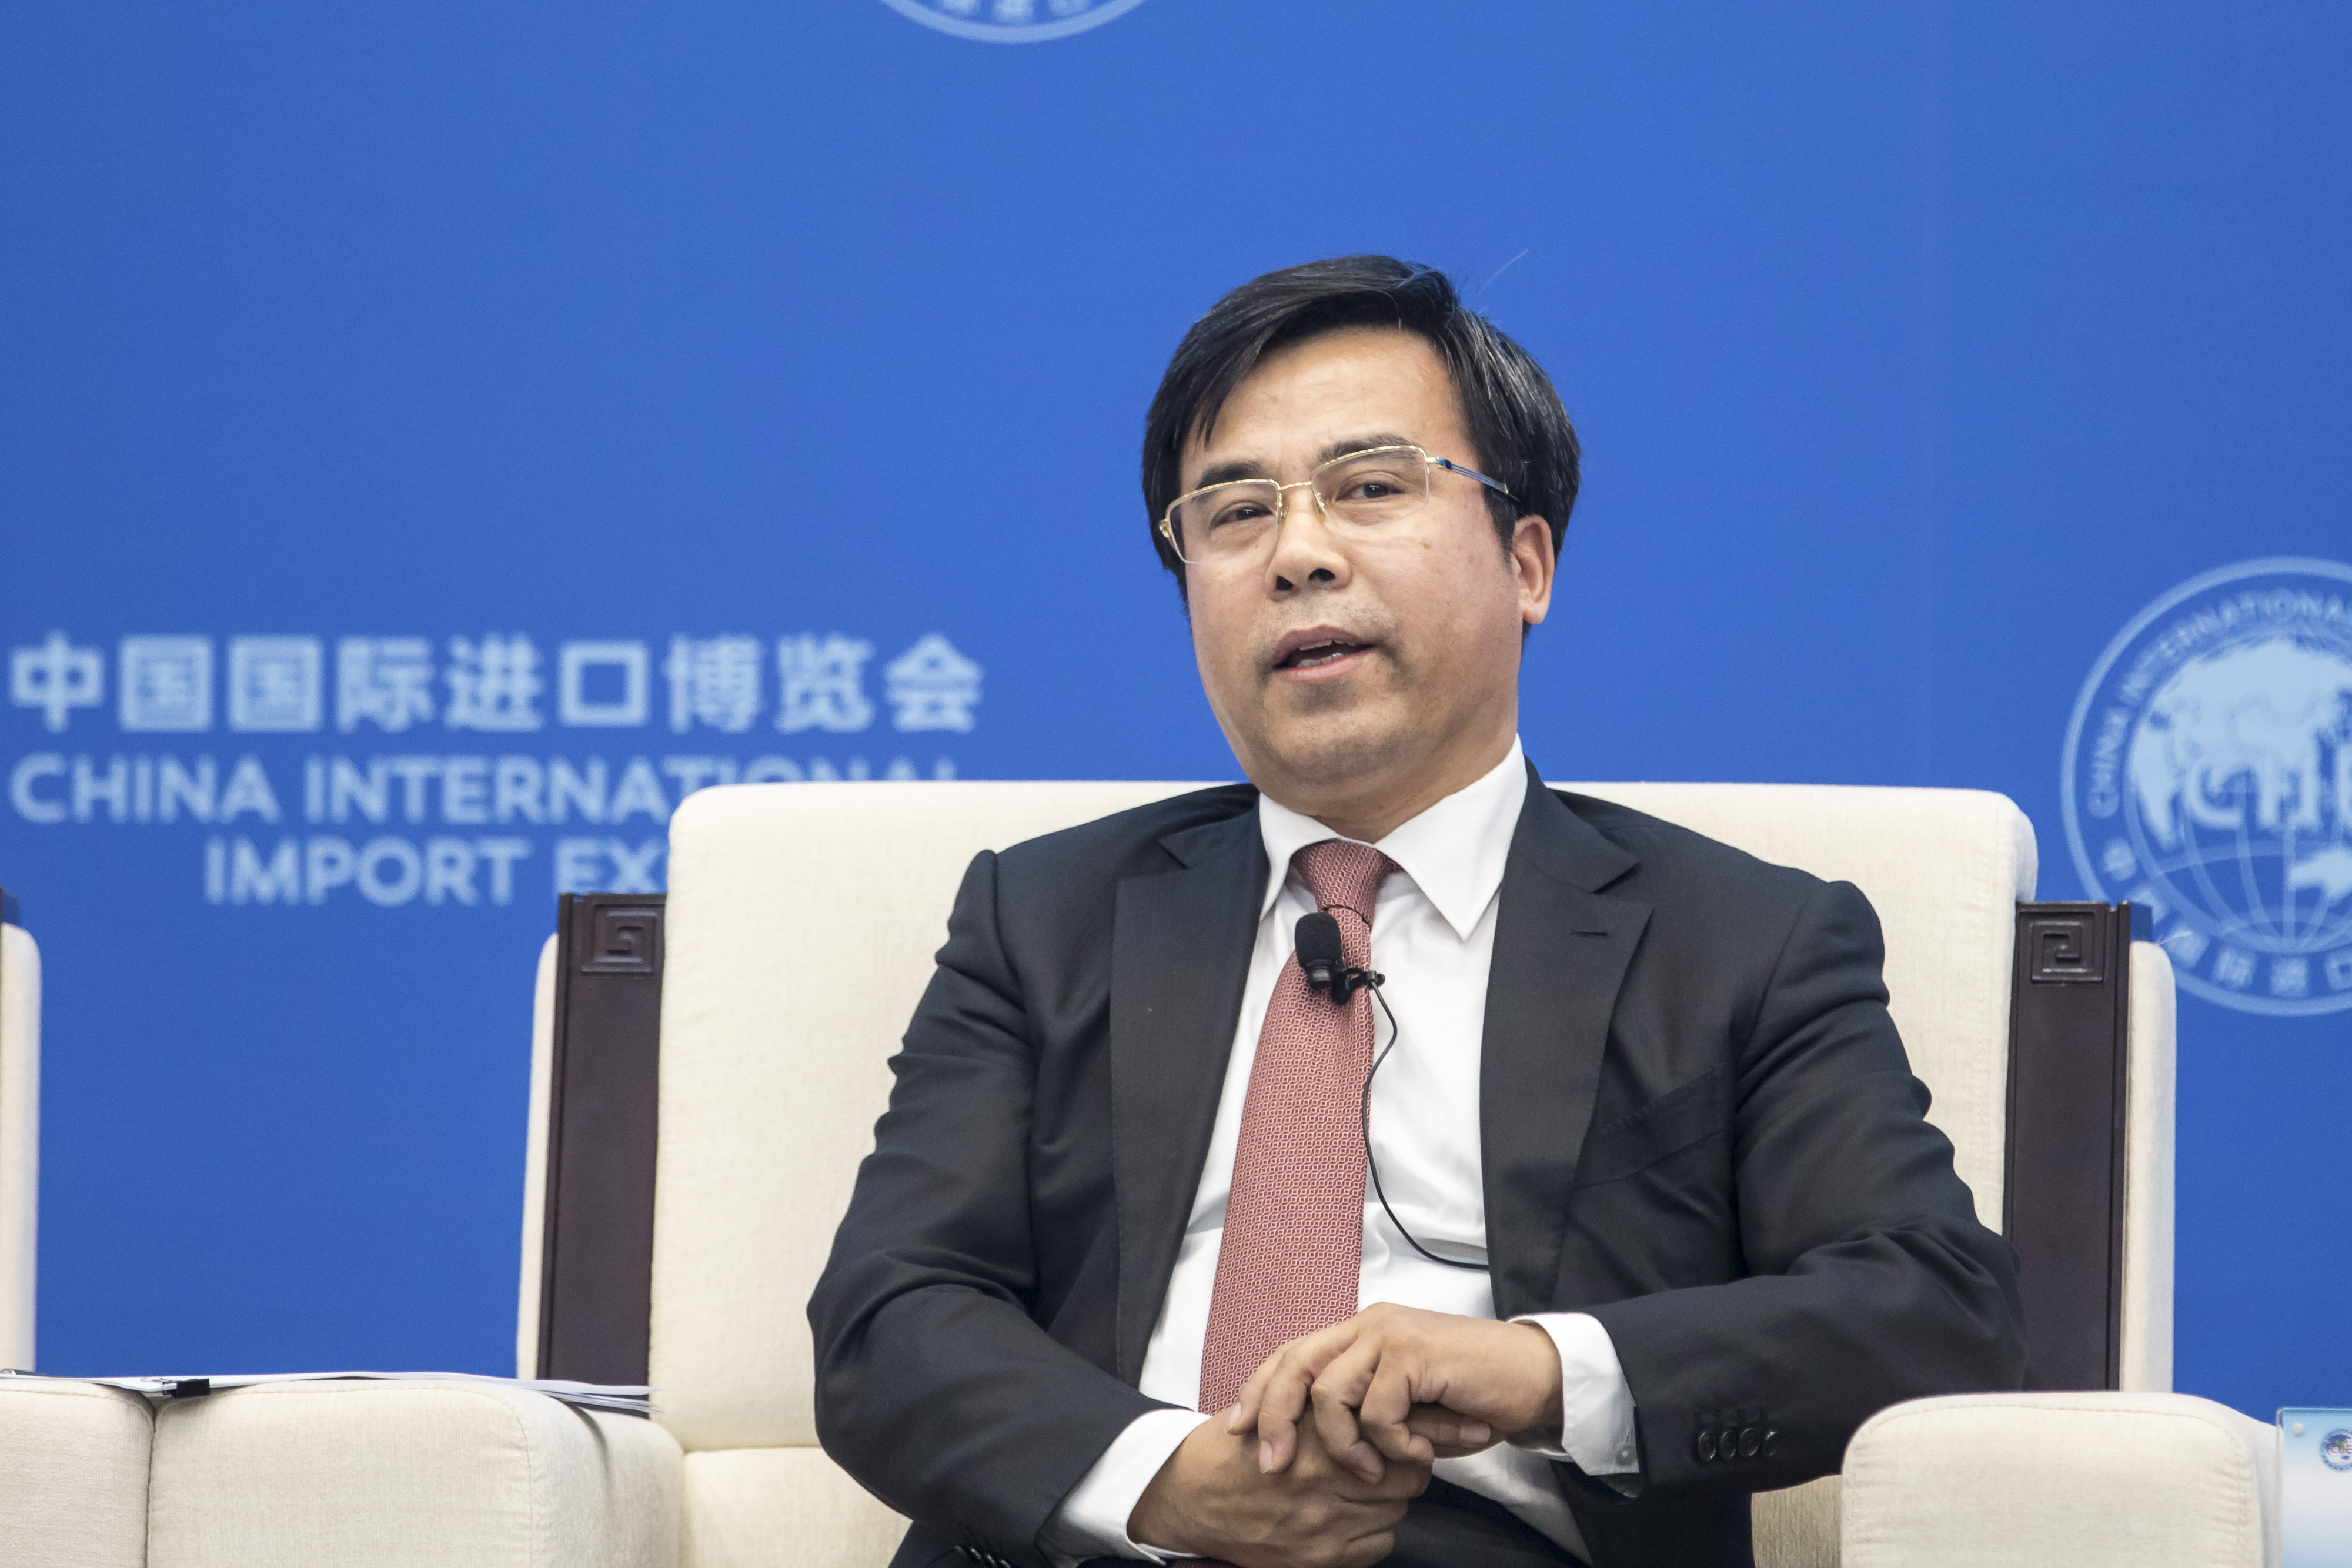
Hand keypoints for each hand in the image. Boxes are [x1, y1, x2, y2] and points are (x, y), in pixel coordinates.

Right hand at [1127, 1406, 1429, 1567]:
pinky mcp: (1320, 1557)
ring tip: (1362, 1483)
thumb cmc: (1238, 1444)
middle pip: (1408, 1474)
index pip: (1401, 1430)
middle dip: (1410, 1461)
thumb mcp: (1283, 1403)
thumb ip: (1334, 1398)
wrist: (1190, 1495)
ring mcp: (1323, 1522)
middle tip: (1399, 1451)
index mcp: (1316, 1429)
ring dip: (1390, 1497)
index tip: (1458, 1422)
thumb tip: (1395, 1393)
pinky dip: (1373, 1531)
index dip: (1433, 1427)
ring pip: (1396, 1510)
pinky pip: (1379, 1544)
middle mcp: (1322, 1477)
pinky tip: (1349, 1515)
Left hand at [1232, 1304, 1564, 1480]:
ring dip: (1348, 1445)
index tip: (1239, 1429)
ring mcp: (1390, 1333)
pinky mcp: (1412, 1352)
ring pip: (1330, 1393)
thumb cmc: (1473, 1396)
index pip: (1293, 1353)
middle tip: (1274, 1463)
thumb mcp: (1406, 1404)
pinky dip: (1394, 1443)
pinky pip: (1377, 1411)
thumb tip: (1307, 1440)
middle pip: (1294, 1363)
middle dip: (1274, 1417)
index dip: (1259, 1389)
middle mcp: (1370, 1323)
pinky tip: (1422, 1451)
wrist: (1535, 1379)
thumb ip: (1363, 1407)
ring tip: (1377, 1470)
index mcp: (1362, 1331)